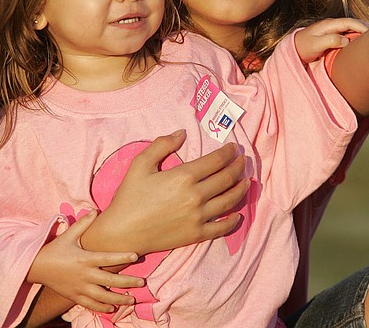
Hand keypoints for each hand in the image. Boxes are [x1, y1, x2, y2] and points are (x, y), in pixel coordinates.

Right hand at [27, 210, 144, 313]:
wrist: (36, 267)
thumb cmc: (55, 249)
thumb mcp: (69, 235)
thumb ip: (83, 224)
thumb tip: (94, 210)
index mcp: (85, 258)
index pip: (107, 258)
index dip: (122, 257)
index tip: (136, 256)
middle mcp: (84, 274)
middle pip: (110, 280)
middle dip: (127, 282)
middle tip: (142, 282)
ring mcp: (79, 287)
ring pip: (102, 296)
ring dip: (118, 299)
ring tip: (132, 299)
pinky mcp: (74, 296)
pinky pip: (90, 304)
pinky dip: (102, 307)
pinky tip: (113, 308)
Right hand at [82, 130, 249, 255]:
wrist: (122, 232)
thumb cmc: (129, 196)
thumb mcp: (140, 164)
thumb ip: (162, 145)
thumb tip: (182, 133)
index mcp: (183, 176)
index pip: (216, 160)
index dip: (228, 152)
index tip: (234, 147)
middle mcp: (195, 196)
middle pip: (226, 178)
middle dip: (238, 166)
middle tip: (243, 160)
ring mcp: (198, 217)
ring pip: (229, 200)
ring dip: (241, 188)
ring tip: (246, 181)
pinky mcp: (196, 235)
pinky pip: (222, 227)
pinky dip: (233, 220)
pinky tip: (238, 214)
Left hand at [294, 18, 368, 63]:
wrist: (293, 49)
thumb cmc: (302, 47)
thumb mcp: (315, 45)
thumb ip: (330, 41)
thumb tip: (346, 40)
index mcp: (328, 24)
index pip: (349, 22)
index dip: (361, 26)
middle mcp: (331, 24)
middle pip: (352, 22)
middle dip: (364, 26)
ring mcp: (331, 29)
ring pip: (350, 27)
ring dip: (360, 30)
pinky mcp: (330, 35)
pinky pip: (346, 32)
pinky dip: (355, 34)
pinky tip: (360, 40)